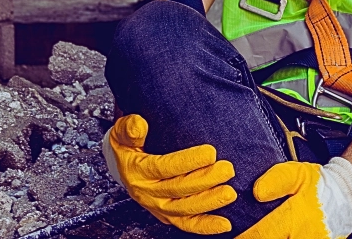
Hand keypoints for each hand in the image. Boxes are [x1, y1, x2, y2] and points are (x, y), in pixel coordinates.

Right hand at [102, 114, 236, 233]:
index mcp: (137, 171)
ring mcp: (158, 207)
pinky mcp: (167, 215)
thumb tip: (138, 125)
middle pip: (179, 189)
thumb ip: (130, 127)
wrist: (122, 165)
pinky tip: (225, 224)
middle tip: (227, 169)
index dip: (188, 161)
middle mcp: (147, 193)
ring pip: (185, 209)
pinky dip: (205, 226)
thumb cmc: (128, 144)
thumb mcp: (122, 131)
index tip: (211, 153)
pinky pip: (186, 224)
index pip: (164, 167)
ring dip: (209, 202)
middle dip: (206, 180)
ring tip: (229, 193)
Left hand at [235, 158, 351, 238]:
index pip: (263, 234)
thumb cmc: (319, 185)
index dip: (245, 238)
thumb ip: (276, 181)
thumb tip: (257, 193)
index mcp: (296, 216)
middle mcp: (305, 236)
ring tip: (255, 238)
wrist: (346, 195)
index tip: (233, 238)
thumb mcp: (298, 174)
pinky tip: (278, 238)